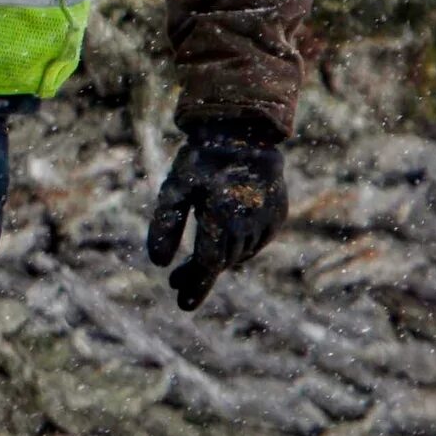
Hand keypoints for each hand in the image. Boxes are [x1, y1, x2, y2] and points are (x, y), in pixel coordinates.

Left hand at [145, 121, 287, 310]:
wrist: (244, 133)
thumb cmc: (202, 162)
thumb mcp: (175, 190)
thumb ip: (166, 225)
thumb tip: (158, 263)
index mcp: (223, 217)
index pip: (208, 264)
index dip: (194, 284)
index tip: (181, 302)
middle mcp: (250, 223)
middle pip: (221, 262)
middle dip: (198, 274)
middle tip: (175, 282)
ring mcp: (268, 221)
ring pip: (239, 254)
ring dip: (218, 260)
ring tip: (194, 262)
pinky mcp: (278, 216)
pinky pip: (256, 242)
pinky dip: (238, 246)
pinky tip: (223, 241)